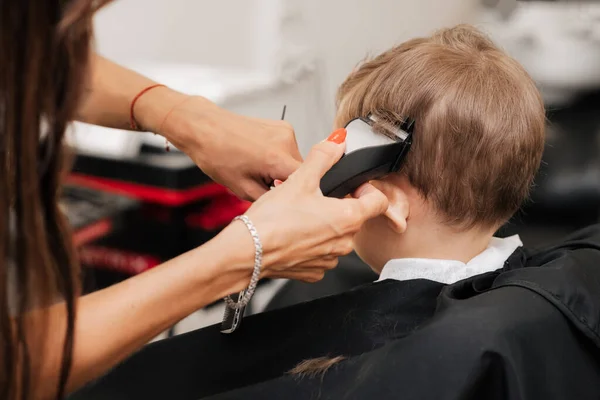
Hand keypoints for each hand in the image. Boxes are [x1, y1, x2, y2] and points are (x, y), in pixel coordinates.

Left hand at [151, 94, 302, 200]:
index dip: (296, 192)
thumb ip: (270, 197)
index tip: (283, 196)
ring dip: (282, 168)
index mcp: (277, 158)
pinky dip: (278, 156)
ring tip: (257, 167)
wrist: (205, 128)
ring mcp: (285, 130)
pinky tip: (258, 156)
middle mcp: (286, 141)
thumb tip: (283, 200)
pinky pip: (287, 149)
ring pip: (294, 160)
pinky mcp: (282, 126)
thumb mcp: (242, 188)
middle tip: (262, 183)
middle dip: (286, 180)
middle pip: (301, 171)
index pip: (307, 180)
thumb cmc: (216, 155)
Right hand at [219, 132, 388, 282]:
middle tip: (314, 197)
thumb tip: (337, 142)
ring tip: (299, 216)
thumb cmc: (272, 220)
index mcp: (348, 218)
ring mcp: (329, 260)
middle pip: (355, 218)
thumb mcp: (299, 179)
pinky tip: (292, 234)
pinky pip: (320, 254)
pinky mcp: (313, 272)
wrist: (246, 252)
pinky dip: (310, 244)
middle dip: (339, 206)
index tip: (351, 186)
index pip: (378, 202)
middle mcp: (343, 243)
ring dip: (324, 226)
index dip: (366, 189)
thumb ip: (323, 157)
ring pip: (336, 237)